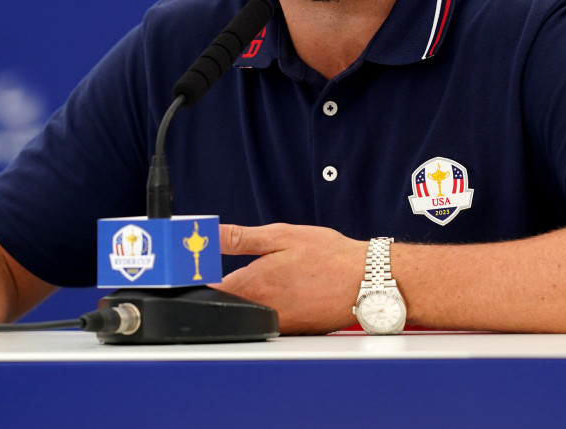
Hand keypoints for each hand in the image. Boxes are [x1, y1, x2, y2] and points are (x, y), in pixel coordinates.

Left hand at [215, 223, 365, 334]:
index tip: (198, 266)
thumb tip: (208, 234)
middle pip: (227, 302)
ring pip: (249, 313)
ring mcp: (277, 325)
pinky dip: (271, 307)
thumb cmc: (329, 257)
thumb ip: (240, 238)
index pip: (208, 289)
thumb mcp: (281, 235)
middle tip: (243, 266)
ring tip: (274, 277)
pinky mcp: (292, 332)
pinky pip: (270, 321)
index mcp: (253, 285)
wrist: (366, 281)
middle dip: (227, 285)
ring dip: (251, 296)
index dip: (201, 276)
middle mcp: (261, 311)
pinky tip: (288, 291)